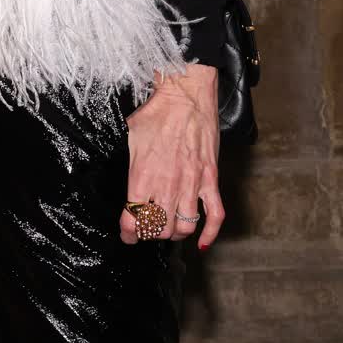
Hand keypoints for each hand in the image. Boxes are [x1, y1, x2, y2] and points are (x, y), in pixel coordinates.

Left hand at [120, 64, 224, 250]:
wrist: (186, 98)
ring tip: (167, 229)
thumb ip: (129, 162)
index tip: (127, 235)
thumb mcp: (130, 135)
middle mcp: (167, 184)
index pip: (134, 218)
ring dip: (174, 234)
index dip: (129, 233)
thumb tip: (127, 177)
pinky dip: (209, 234)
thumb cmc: (156, 113)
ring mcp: (192, 184)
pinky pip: (215, 216)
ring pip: (184, 227)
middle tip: (146, 229)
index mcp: (143, 175)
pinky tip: (202, 243)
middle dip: (150, 234)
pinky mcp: (211, 180)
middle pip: (158, 228)